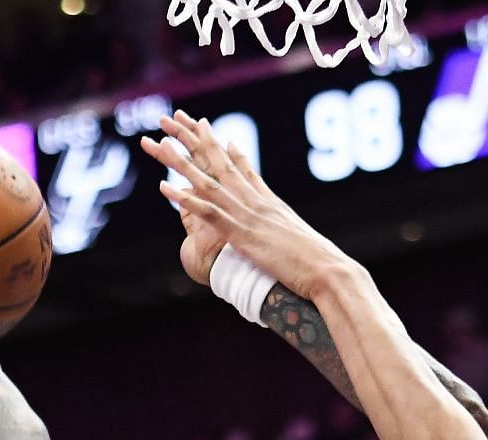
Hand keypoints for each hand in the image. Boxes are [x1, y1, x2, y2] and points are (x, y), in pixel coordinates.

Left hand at [142, 111, 350, 297]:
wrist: (328, 270)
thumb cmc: (320, 262)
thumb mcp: (301, 238)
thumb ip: (288, 226)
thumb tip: (286, 222)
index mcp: (270, 202)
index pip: (243, 168)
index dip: (225, 149)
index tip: (211, 130)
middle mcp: (256, 202)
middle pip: (220, 164)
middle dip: (196, 141)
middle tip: (175, 119)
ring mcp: (247, 216)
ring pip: (207, 182)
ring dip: (181, 163)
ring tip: (160, 144)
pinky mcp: (241, 235)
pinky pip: (207, 213)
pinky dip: (184, 199)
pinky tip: (164, 188)